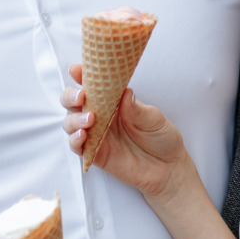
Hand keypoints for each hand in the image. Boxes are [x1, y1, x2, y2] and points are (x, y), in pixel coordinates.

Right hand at [61, 64, 191, 198]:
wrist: (168, 169)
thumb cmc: (162, 139)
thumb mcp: (155, 120)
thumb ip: (137, 109)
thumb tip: (125, 93)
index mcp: (114, 102)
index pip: (93, 86)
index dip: (82, 76)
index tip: (77, 69)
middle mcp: (101, 116)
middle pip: (73, 103)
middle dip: (70, 96)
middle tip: (81, 96)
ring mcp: (96, 135)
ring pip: (71, 123)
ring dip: (74, 119)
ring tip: (90, 119)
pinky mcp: (96, 154)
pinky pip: (77, 147)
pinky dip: (74, 140)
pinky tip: (82, 136)